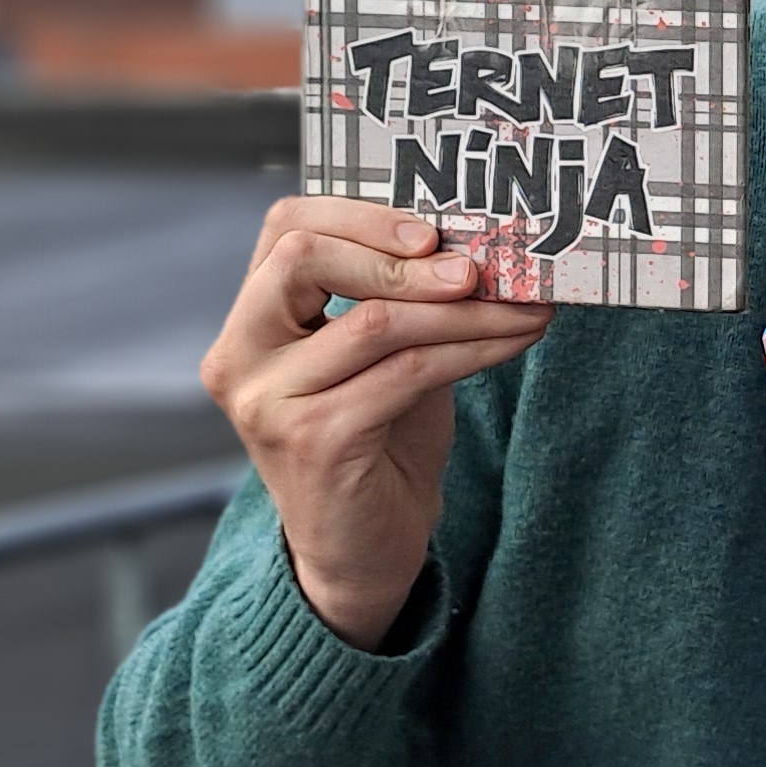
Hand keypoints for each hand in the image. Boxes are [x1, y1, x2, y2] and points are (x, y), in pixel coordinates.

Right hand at [202, 199, 551, 645]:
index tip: (434, 231)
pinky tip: (514, 342)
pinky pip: (406, 373)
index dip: (359, 215)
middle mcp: (240, 357)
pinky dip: (472, 350)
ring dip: (464, 309)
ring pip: (374, 321)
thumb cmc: (376, 442)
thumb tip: (483, 244)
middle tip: (481, 267)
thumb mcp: (381, 358)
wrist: (361, 551)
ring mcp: (269, 401)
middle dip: (402, 256)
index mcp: (250, 323)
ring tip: (525, 305)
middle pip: (305, 259)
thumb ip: (401, 301)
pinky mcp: (315, 441)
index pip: (285, 229)